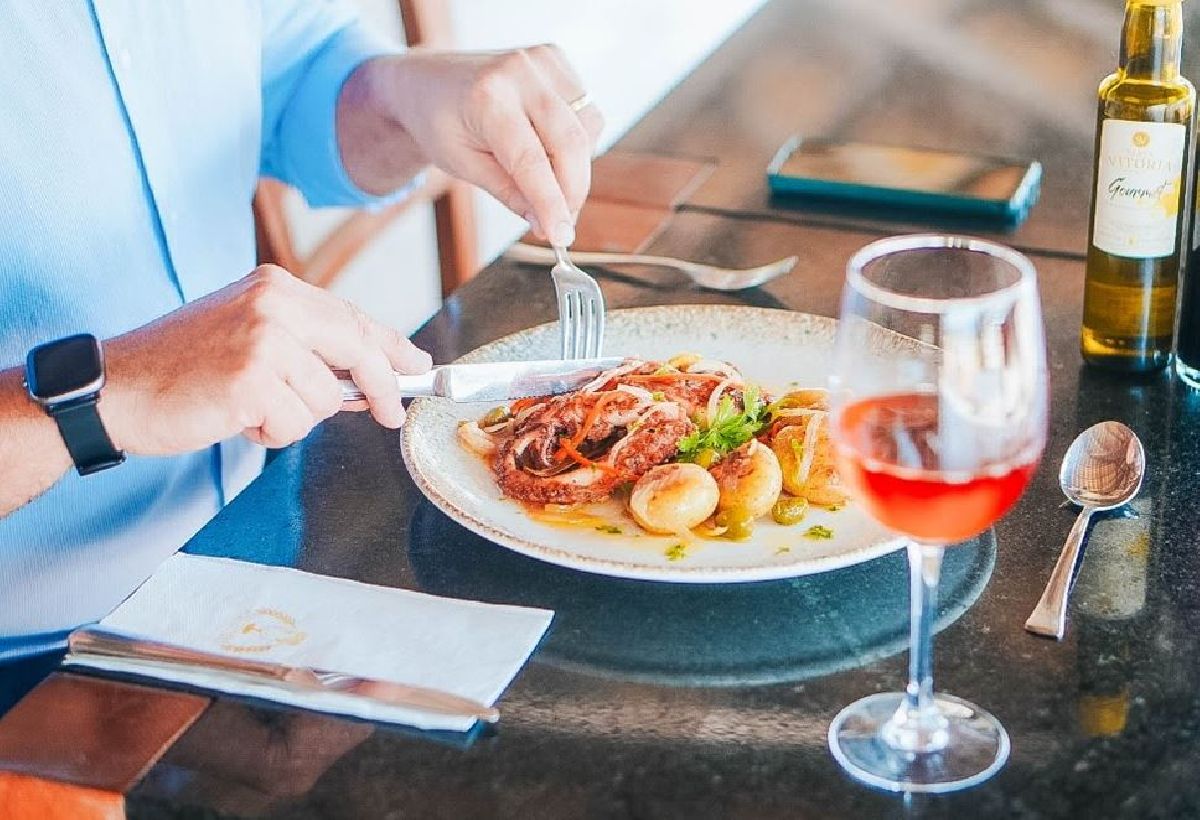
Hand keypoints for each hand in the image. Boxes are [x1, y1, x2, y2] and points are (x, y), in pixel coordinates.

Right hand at [99, 265, 430, 453]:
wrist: (114, 388)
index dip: (392, 347)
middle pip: (359, 350)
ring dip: (295, 418)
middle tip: (390, 415)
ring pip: (327, 400)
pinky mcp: (251, 380)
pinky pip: (295, 424)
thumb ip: (307, 347)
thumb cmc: (181, 367)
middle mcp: (274, 304)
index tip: (417, 367)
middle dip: (381, 388)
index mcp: (276, 287)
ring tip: (250, 406)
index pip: (353, 317)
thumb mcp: (248, 335)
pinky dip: (272, 433)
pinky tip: (236, 418)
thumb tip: (370, 379)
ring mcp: (264, 340)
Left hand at [382, 45, 603, 245]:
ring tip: (544, 177)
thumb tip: (547, 225)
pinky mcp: (556, 59)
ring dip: (575, 165)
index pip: (531, 160)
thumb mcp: (464, 166)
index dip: (552, 204)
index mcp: (487, 97)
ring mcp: (542, 60)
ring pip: (587, 129)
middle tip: (563, 222)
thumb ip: (509, 193)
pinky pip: (586, 112)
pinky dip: (576, 141)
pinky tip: (548, 146)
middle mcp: (519, 71)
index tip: (563, 237)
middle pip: (570, 143)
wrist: (430, 80)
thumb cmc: (440, 123)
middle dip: (573, 190)